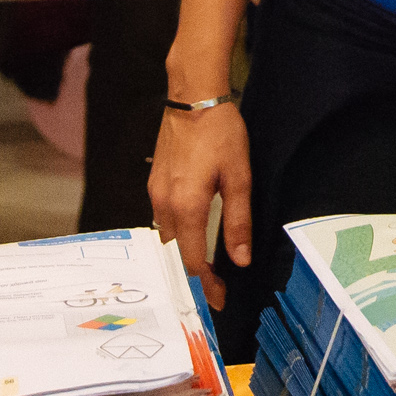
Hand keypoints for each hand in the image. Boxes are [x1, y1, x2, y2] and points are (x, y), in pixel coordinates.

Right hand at [149, 99, 251, 308]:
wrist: (193, 97)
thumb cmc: (220, 133)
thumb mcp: (239, 177)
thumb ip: (238, 221)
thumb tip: (241, 259)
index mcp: (187, 206)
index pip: (193, 260)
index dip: (206, 284)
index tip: (220, 299)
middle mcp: (164, 204)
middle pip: (176, 254)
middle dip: (194, 274)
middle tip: (215, 287)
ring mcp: (156, 193)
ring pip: (167, 238)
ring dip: (184, 254)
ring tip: (205, 266)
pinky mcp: (154, 183)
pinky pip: (162, 220)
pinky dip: (177, 234)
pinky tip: (192, 233)